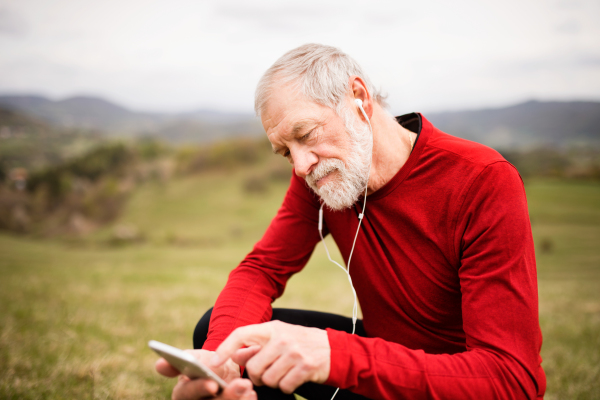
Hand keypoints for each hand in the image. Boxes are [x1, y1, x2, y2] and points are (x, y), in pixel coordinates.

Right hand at [155, 348, 256, 399]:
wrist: (224, 371)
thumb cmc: (206, 364)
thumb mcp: (195, 357)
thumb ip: (183, 360)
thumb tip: (159, 364)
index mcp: (182, 392)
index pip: (186, 393)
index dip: (198, 389)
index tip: (212, 383)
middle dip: (227, 396)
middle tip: (241, 385)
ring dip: (238, 399)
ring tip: (248, 387)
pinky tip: (251, 395)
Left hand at [210, 320, 330, 393]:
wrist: (334, 349)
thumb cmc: (300, 343)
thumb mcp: (278, 338)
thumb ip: (256, 345)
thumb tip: (234, 355)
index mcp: (272, 328)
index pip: (241, 334)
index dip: (224, 349)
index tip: (213, 363)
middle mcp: (282, 338)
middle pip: (253, 367)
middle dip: (257, 376)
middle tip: (267, 373)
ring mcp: (294, 352)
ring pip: (268, 379)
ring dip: (274, 382)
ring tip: (284, 373)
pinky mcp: (306, 367)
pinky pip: (284, 386)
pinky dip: (287, 386)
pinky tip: (295, 377)